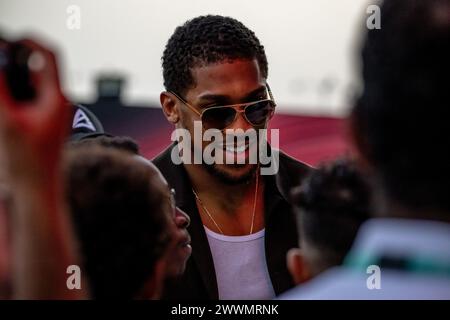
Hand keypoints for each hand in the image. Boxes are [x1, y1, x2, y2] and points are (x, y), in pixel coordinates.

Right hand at [0, 39, 69, 181]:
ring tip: (4, 95)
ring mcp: (54, 112)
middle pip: (38, 69)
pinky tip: (6, 108)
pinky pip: (31, 99)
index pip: (49, 57)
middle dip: (16, 62)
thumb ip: (1, 88)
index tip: (13, 38)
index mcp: (58, 99)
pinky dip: (16, 96)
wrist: (38, 188)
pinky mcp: (46, 121)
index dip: (31, 41)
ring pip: (33, 84)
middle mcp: (60, 103)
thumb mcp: (6, 120)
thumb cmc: (29, 162)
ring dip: (15, 81)